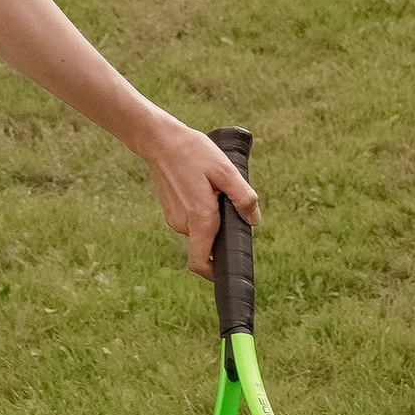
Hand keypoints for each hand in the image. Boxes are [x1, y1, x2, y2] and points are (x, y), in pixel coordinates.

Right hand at [145, 116, 257, 274]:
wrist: (160, 140)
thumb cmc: (193, 152)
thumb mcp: (224, 170)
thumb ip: (242, 197)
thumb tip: (254, 219)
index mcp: (200, 219)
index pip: (201, 263)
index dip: (214, 273)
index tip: (228, 268)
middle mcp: (184, 224)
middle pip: (207, 243)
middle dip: (221, 230)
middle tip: (226, 201)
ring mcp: (174, 219)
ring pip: (200, 229)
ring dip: (210, 218)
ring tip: (211, 188)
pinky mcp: (170, 211)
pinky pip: (190, 220)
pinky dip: (200, 211)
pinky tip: (200, 186)